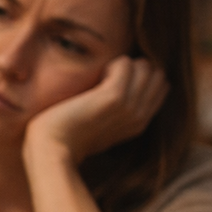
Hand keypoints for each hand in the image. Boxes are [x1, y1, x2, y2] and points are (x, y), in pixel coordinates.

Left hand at [24, 55, 168, 166]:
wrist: (51, 148)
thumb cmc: (66, 136)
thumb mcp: (99, 124)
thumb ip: (116, 109)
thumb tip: (119, 87)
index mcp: (138, 124)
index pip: (160, 86)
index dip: (140, 76)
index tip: (114, 81)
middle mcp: (139, 116)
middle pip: (157, 75)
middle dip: (135, 67)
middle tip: (107, 77)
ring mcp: (129, 107)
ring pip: (145, 67)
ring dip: (123, 64)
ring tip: (102, 77)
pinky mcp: (114, 98)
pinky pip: (126, 64)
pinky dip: (113, 63)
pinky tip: (97, 75)